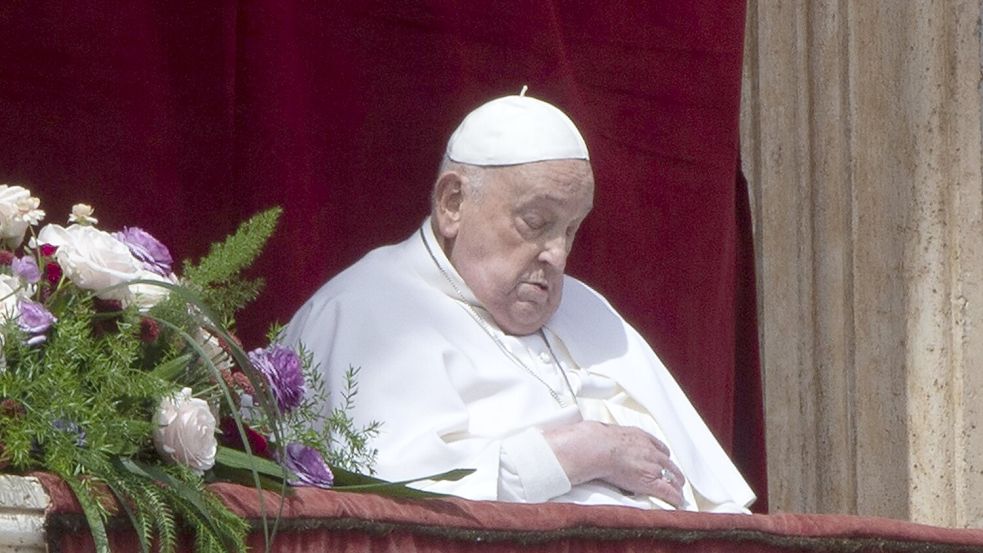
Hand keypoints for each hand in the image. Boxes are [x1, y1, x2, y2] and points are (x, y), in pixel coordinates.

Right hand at [543, 420, 685, 506]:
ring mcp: (652, 465)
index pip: (657, 446)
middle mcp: (650, 450)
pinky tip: (677, 502)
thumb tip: (590, 435)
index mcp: (640, 436)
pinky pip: (668, 490)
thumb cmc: (596, 440)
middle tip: (676, 477)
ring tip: (678, 490)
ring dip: (676, 483)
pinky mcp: (650, 480)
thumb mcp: (606, 432)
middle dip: (673, 470)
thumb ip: (607, 436)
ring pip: (672, 475)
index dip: (661, 455)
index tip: (662, 460)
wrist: (597, 447)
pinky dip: (674, 497)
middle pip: (667, 461)